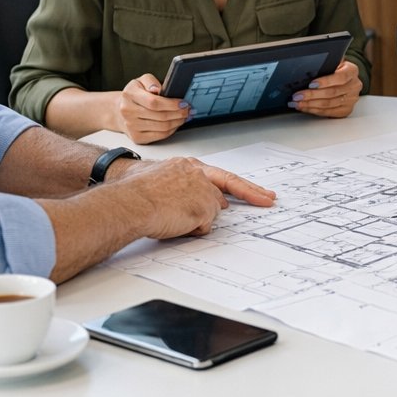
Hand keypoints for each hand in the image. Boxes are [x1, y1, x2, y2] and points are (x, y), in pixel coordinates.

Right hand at [111, 156, 275, 238]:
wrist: (128, 201)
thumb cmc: (134, 194)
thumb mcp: (159, 181)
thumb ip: (183, 187)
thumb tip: (202, 200)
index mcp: (187, 166)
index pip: (220, 175)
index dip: (239, 185)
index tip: (256, 190)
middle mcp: (198, 174)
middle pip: (228, 188)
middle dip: (252, 193)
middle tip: (268, 199)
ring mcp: (203, 190)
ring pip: (210, 213)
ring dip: (194, 221)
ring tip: (169, 217)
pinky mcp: (204, 208)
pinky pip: (203, 228)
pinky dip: (190, 230)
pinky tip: (173, 223)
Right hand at [115, 73, 189, 143]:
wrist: (121, 110)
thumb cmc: (135, 94)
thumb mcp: (141, 81)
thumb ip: (151, 81)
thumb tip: (158, 89)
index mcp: (129, 95)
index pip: (153, 102)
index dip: (171, 104)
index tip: (183, 103)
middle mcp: (128, 111)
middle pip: (160, 116)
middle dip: (179, 113)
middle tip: (188, 109)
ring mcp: (131, 126)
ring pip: (162, 127)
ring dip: (178, 122)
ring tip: (185, 116)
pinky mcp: (137, 137)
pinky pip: (160, 136)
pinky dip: (172, 130)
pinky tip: (176, 123)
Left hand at [290, 60, 361, 117]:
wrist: (345, 79)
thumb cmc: (336, 70)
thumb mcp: (333, 62)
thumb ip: (325, 64)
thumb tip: (309, 66)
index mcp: (352, 71)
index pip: (340, 77)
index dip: (325, 81)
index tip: (311, 84)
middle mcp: (354, 86)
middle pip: (332, 92)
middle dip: (312, 95)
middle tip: (298, 95)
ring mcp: (351, 99)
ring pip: (329, 104)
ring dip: (310, 104)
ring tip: (298, 103)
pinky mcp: (346, 110)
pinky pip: (329, 112)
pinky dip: (315, 111)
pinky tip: (306, 108)